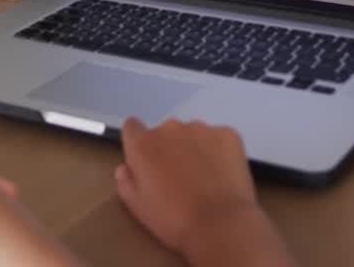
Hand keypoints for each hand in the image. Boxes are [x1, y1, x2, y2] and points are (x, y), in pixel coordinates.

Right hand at [115, 118, 258, 255]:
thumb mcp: (138, 206)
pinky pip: (219, 138)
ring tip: (204, 178)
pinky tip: (222, 174)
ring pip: (193, 134)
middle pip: (165, 132)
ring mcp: (201, 129)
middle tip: (180, 177)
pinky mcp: (228, 134)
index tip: (148, 159)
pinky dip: (219, 151)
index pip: (132, 127)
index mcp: (143, 144)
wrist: (219, 225)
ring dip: (195, 149)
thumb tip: (126, 167)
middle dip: (170, 149)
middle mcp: (170, 129)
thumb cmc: (174, 219)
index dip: (139, 143)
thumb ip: (126, 181)